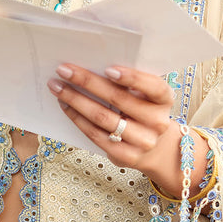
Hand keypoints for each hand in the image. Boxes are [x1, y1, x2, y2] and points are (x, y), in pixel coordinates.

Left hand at [48, 62, 189, 196]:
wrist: (156, 148)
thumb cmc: (144, 111)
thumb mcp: (147, 96)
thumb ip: (129, 83)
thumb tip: (90, 65)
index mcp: (164, 100)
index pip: (153, 86)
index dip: (132, 78)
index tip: (108, 69)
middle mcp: (157, 122)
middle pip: (119, 99)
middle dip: (87, 82)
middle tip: (64, 70)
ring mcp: (142, 141)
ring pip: (103, 118)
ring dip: (76, 100)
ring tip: (58, 87)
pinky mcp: (126, 156)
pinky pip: (96, 135)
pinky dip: (77, 118)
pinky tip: (66, 106)